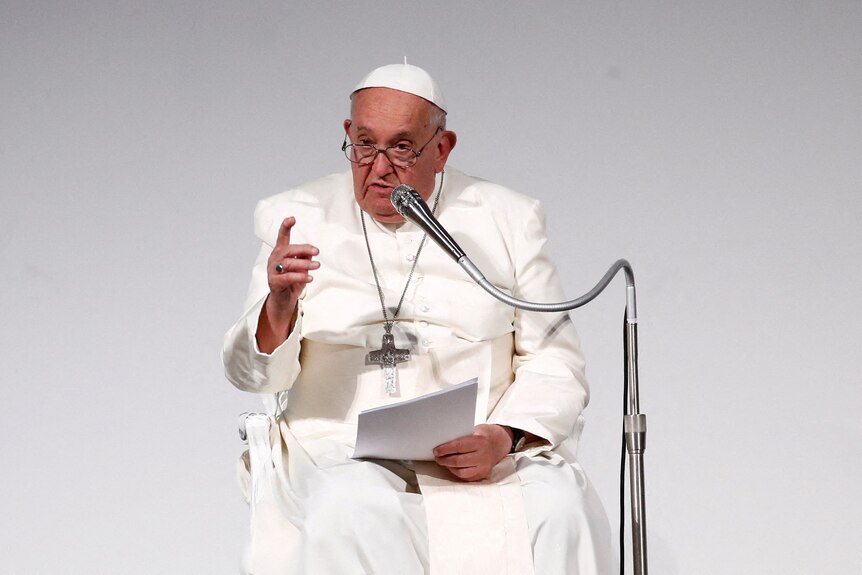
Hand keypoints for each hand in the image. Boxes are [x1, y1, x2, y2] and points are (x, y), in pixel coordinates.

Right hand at [257, 217, 318, 351]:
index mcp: (280, 253)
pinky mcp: (274, 282)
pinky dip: (300, 277)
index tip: (292, 218)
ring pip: (289, 263)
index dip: (285, 227)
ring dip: (305, 264)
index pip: (282, 237)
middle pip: (288, 249)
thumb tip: (311, 251)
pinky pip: (287, 277)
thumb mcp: (301, 268)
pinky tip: (310, 278)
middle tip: (317, 251)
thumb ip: (305, 257)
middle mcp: (274, 259)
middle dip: (303, 249)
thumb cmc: (292, 281)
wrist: (284, 300)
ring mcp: (272, 271)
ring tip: (317, 266)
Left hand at [432, 424, 512, 481]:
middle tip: (437, 457)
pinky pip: (466, 477)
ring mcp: (484, 467)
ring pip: (461, 472)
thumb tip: (443, 442)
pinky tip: (452, 467)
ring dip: (449, 467)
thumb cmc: (485, 435)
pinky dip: (457, 472)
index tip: (436, 450)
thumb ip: (461, 436)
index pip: (459, 446)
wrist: (500, 443)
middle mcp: (483, 455)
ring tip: (443, 462)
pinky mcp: (483, 474)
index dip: (445, 449)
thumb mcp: (475, 429)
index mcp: (480, 441)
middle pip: (458, 461)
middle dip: (444, 460)